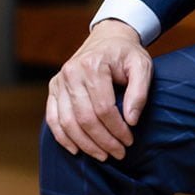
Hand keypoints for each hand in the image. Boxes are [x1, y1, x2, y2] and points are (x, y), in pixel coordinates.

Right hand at [46, 20, 153, 160]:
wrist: (108, 38)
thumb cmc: (127, 54)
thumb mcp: (142, 66)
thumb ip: (140, 92)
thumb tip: (131, 121)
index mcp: (93, 66)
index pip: (103, 108)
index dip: (117, 129)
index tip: (129, 141)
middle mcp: (71, 73)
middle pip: (84, 118)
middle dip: (103, 141)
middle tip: (119, 154)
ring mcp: (59, 81)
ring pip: (67, 122)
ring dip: (85, 144)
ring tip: (102, 156)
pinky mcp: (53, 88)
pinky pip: (52, 118)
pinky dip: (63, 137)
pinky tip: (76, 150)